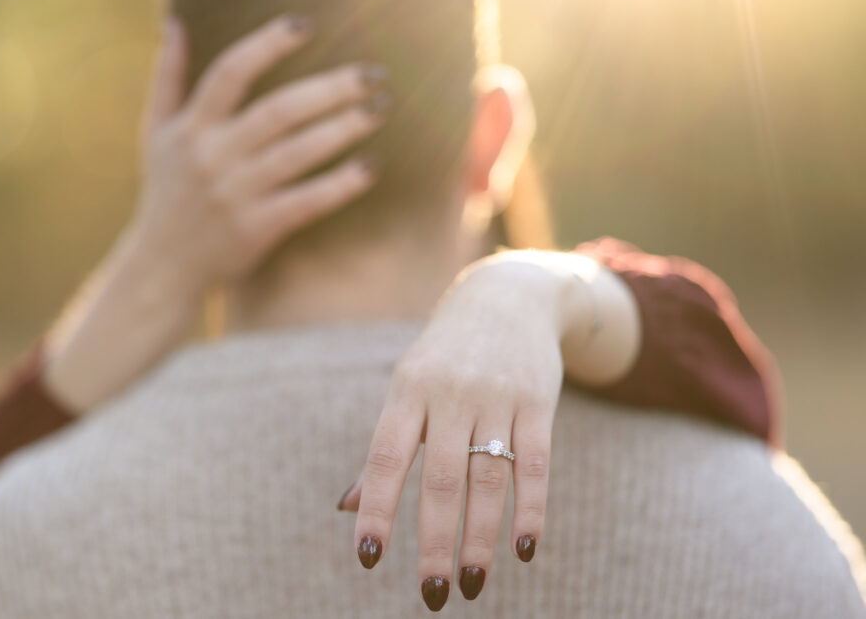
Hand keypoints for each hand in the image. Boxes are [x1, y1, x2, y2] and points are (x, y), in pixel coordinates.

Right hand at [43, 14, 387, 411]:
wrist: (162, 268)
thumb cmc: (166, 193)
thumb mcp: (155, 133)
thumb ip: (167, 77)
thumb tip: (176, 21)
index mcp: (191, 127)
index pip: (231, 72)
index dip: (268, 44)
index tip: (307, 24)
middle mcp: (213, 156)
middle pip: (278, 110)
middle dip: (330, 88)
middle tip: (374, 73)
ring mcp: (235, 194)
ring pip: (297, 153)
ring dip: (343, 128)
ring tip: (380, 110)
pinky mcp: (255, 230)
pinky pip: (306, 201)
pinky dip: (340, 184)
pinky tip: (371, 167)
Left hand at [338, 258, 573, 609]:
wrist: (507, 296)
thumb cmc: (445, 357)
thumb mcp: (408, 388)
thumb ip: (385, 447)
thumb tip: (346, 508)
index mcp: (407, 390)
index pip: (385, 457)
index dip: (375, 507)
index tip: (368, 558)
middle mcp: (449, 393)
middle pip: (440, 478)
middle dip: (434, 541)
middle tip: (431, 595)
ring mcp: (496, 396)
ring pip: (487, 479)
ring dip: (480, 538)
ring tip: (473, 584)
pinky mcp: (538, 401)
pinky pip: (536, 464)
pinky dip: (530, 509)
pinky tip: (523, 549)